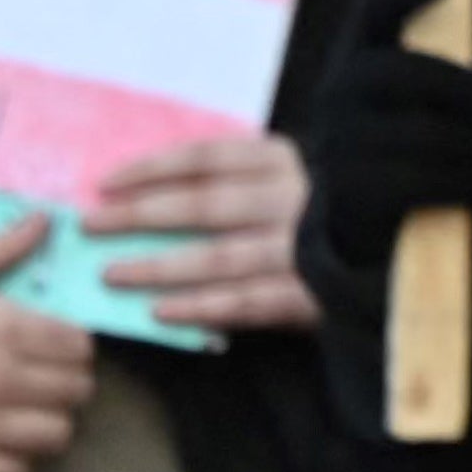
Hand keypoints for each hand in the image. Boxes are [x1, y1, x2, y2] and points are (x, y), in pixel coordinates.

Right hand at [0, 214, 94, 471]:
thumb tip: (45, 220)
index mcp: (3, 329)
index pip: (78, 347)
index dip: (75, 346)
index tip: (62, 347)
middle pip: (75, 390)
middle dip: (68, 382)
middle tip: (50, 378)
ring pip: (56, 434)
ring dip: (51, 422)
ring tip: (33, 410)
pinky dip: (16, 459)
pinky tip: (3, 439)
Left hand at [89, 131, 314, 333]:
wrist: (382, 257)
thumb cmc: (312, 216)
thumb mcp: (279, 182)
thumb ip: (229, 182)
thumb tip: (140, 192)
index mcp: (284, 161)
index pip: (207, 158)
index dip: (152, 169)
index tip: (105, 183)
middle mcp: (295, 197)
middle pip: (205, 203)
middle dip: (140, 215)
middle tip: (90, 227)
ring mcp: (306, 247)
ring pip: (219, 257)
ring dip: (159, 267)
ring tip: (110, 275)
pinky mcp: (313, 293)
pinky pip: (247, 302)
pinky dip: (200, 308)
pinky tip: (160, 313)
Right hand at [304, 0, 471, 271]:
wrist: (374, 214)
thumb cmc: (424, 126)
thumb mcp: (452, 77)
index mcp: (362, 52)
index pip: (372, 5)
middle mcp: (336, 91)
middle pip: (398, 72)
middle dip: (461, 88)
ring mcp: (334, 142)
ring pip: (416, 134)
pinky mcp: (346, 191)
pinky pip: (414, 182)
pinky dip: (462, 181)